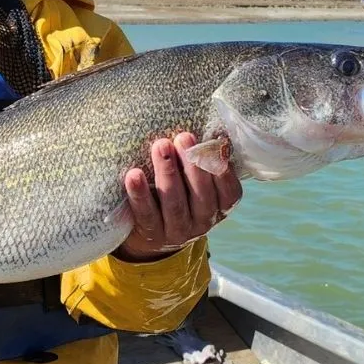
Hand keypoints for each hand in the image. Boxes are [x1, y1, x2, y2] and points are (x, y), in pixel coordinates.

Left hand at [115, 132, 241, 261]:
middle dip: (193, 164)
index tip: (217, 146)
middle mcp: (202, 222)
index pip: (229, 193)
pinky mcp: (151, 234)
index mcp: (219, 208)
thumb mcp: (196, 184)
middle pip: (201, 195)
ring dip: (168, 173)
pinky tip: (134, 174)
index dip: (225, 172)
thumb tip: (211, 128)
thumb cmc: (179, 195)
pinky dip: (140, 194)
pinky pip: (146, 214)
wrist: (149, 235)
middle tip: (183, 137)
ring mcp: (177, 231)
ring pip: (174, 204)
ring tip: (160, 145)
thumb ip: (203, 162)